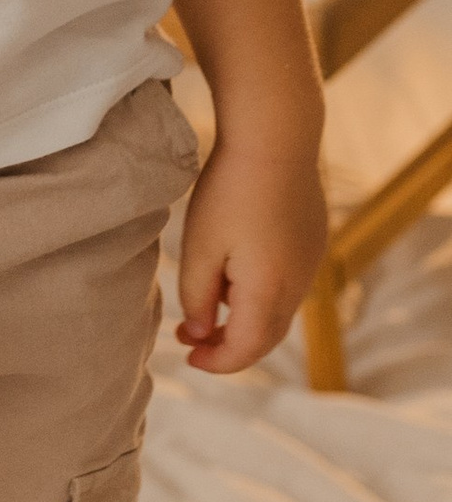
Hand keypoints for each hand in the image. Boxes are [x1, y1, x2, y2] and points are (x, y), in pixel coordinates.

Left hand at [175, 136, 329, 372]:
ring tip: (204, 306)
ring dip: (243, 320)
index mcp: (269, 290)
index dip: (216, 362)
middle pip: (266, 337)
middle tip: (189, 338)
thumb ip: (196, 297)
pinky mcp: (313, 244)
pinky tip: (232, 273)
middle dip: (228, 346)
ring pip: (278, 312)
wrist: (276, 139)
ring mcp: (311, 263)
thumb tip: (200, 331)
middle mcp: (299, 284)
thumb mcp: (199, 247)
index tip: (188, 358)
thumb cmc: (230, 191)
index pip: (245, 349)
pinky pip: (287, 286)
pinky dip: (259, 296)